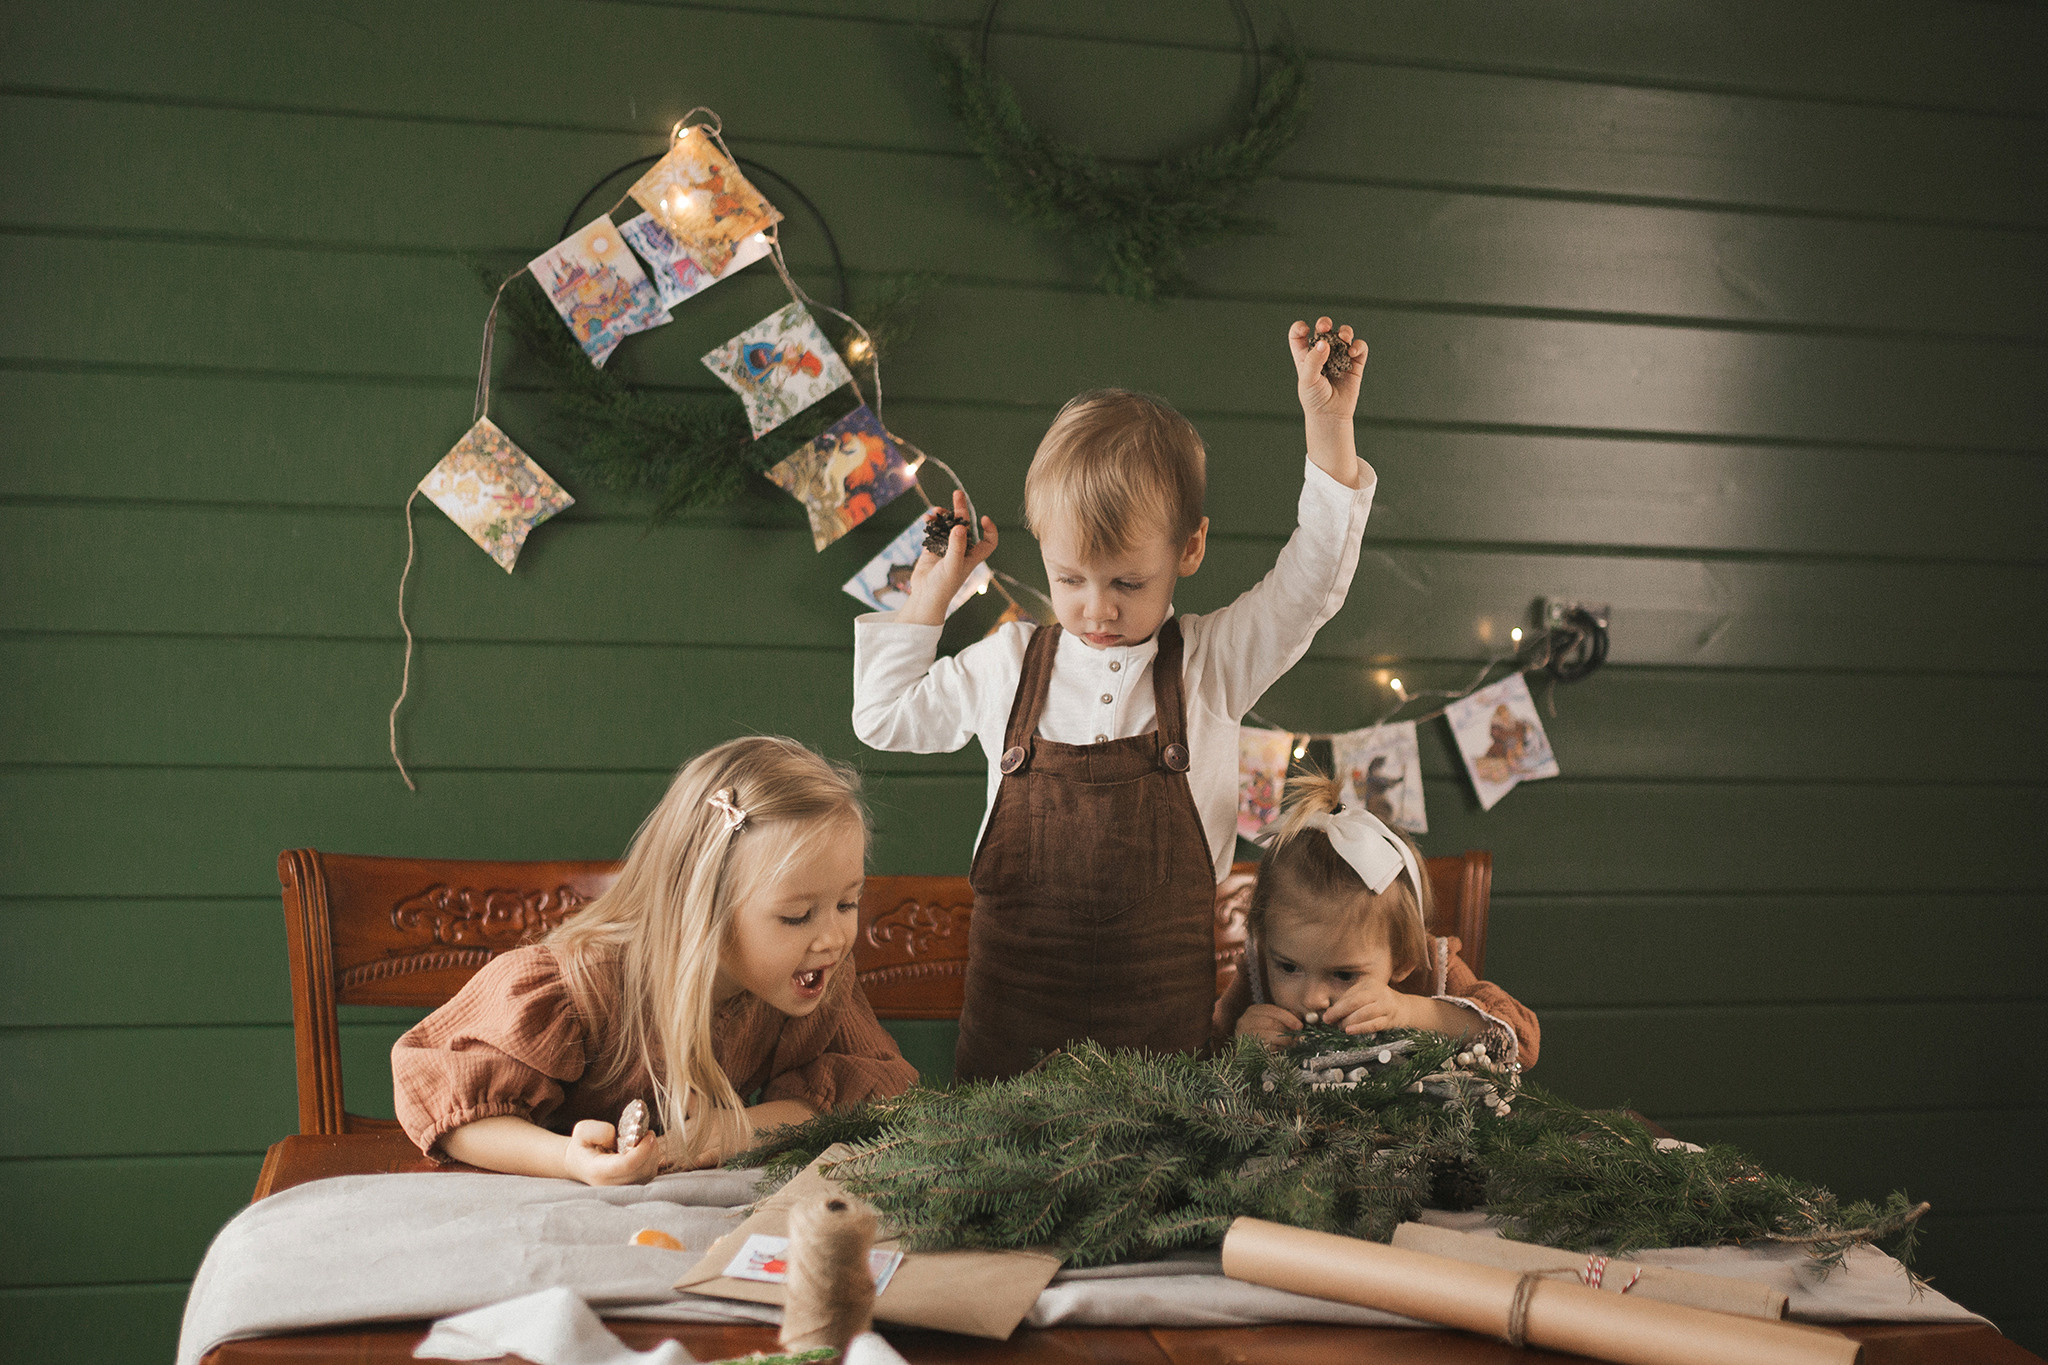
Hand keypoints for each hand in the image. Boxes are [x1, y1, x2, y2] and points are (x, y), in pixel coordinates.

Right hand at [563, 1119, 660, 1185]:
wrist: (579, 1161)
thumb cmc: (582, 1145)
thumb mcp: (583, 1130)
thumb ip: (600, 1131)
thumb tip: (618, 1137)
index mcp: (598, 1171)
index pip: (627, 1165)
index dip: (642, 1150)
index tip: (648, 1135)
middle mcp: (611, 1183)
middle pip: (641, 1170)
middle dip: (650, 1149)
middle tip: (648, 1133)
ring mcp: (621, 1188)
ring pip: (648, 1173)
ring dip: (653, 1154)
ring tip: (646, 1139)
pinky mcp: (630, 1186)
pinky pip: (649, 1174)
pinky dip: (652, 1160)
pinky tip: (645, 1149)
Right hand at [898, 490, 997, 626]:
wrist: (925, 596)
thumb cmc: (944, 585)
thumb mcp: (953, 565)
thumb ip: (957, 546)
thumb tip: (960, 527)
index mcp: (972, 556)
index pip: (988, 541)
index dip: (990, 530)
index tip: (983, 518)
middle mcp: (961, 550)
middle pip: (964, 525)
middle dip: (961, 510)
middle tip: (957, 494)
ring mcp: (946, 548)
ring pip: (947, 525)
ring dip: (942, 516)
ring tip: (935, 511)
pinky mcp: (932, 548)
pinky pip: (934, 530)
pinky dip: (931, 523)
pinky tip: (927, 518)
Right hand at [1236, 1003, 1302, 1047]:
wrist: (1248, 1053)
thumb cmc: (1264, 1035)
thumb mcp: (1275, 1022)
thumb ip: (1286, 1017)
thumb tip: (1299, 1015)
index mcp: (1254, 1011)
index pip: (1273, 1010)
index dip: (1288, 1017)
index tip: (1300, 1026)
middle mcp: (1245, 1020)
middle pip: (1270, 1023)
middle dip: (1286, 1031)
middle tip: (1296, 1037)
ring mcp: (1243, 1035)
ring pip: (1267, 1036)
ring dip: (1282, 1040)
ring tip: (1289, 1044)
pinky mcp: (1245, 1048)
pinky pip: (1263, 1048)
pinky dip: (1274, 1049)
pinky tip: (1279, 1049)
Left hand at [1288, 316, 1367, 421]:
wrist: (1330, 415)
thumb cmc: (1314, 399)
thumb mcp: (1308, 380)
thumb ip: (1314, 361)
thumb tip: (1324, 343)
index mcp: (1305, 356)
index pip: (1299, 335)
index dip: (1299, 327)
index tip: (1304, 329)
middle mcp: (1322, 353)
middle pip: (1323, 329)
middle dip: (1324, 323)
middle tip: (1325, 327)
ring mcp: (1339, 356)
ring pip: (1343, 334)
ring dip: (1344, 331)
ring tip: (1343, 337)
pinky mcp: (1355, 363)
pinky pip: (1359, 348)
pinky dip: (1357, 346)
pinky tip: (1351, 352)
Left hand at [1321, 979, 1414, 1035]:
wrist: (1402, 1008)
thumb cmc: (1377, 1002)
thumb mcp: (1364, 996)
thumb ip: (1348, 1002)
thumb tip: (1329, 1013)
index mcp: (1369, 984)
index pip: (1350, 995)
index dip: (1337, 1006)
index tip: (1326, 1016)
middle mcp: (1379, 992)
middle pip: (1356, 1002)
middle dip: (1339, 1012)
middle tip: (1329, 1021)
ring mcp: (1386, 1005)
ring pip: (1365, 1013)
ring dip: (1349, 1021)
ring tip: (1340, 1027)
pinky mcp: (1390, 1019)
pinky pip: (1374, 1024)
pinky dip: (1360, 1028)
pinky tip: (1350, 1031)